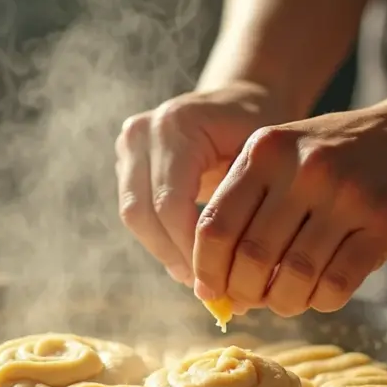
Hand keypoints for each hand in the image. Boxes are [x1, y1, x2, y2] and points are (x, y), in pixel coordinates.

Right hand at [115, 81, 295, 284]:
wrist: (241, 101)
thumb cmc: (261, 131)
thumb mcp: (261, 163)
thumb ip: (241, 209)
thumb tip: (232, 283)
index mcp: (176, 125)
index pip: (168, 202)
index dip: (188, 247)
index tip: (216, 279)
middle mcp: (143, 131)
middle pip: (141, 211)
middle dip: (172, 254)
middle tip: (204, 285)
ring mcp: (128, 144)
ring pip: (132, 214)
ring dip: (162, 250)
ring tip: (197, 275)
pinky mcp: (125, 159)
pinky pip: (135, 208)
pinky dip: (159, 236)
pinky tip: (187, 256)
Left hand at [192, 103, 386, 315]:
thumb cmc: (343, 154)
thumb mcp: (287, 155)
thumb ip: (248, 205)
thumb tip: (214, 283)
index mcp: (266, 151)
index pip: (216, 225)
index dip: (207, 269)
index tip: (210, 291)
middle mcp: (303, 169)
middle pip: (252, 256)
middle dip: (245, 292)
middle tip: (251, 302)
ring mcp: (347, 194)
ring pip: (295, 276)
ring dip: (285, 301)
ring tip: (287, 300)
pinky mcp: (385, 222)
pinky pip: (339, 282)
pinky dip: (322, 300)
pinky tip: (321, 294)